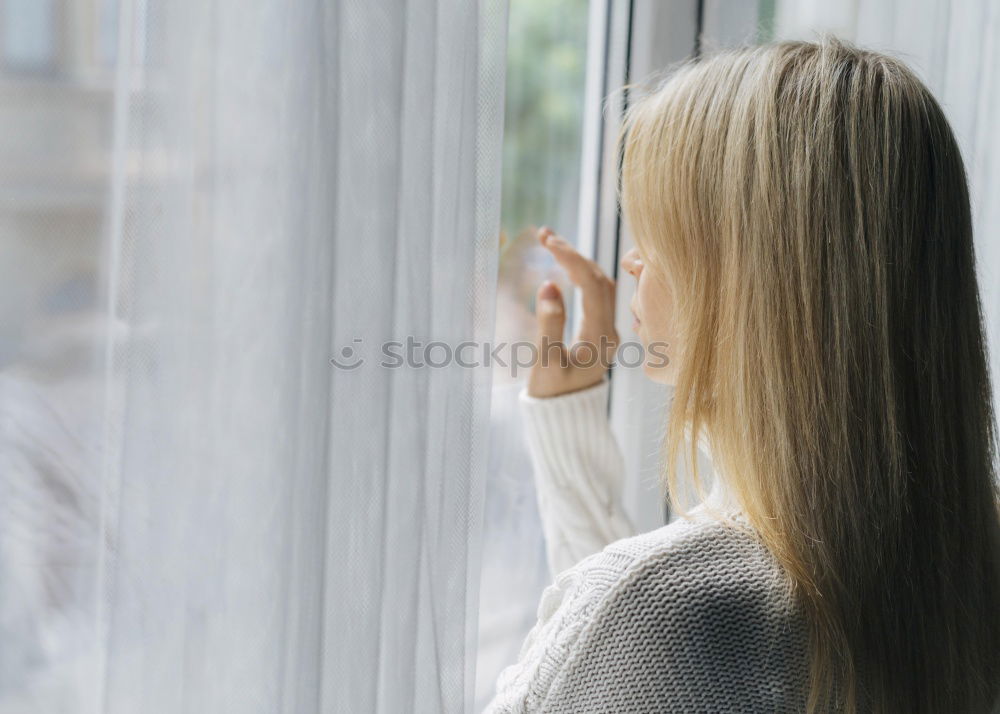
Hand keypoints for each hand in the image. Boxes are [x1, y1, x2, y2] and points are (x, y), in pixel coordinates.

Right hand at [526, 226, 619, 397]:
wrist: (566, 421)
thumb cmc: (553, 396)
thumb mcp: (545, 363)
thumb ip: (549, 324)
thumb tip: (550, 285)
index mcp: (600, 337)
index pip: (590, 284)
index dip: (569, 258)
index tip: (546, 240)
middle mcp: (611, 331)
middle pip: (599, 279)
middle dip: (573, 253)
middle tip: (544, 234)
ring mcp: (608, 332)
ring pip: (600, 285)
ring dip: (579, 261)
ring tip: (552, 243)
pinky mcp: (601, 333)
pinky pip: (597, 295)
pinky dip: (582, 275)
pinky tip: (565, 267)